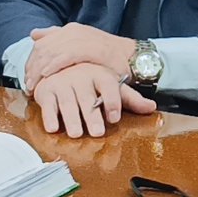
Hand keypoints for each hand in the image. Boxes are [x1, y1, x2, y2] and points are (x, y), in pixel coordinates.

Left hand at [24, 24, 133, 92]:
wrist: (131, 57)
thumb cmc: (106, 55)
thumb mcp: (80, 44)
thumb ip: (57, 37)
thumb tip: (34, 33)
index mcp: (70, 30)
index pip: (42, 43)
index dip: (31, 60)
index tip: (26, 77)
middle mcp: (74, 31)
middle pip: (43, 47)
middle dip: (32, 67)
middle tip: (27, 85)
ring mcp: (83, 38)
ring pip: (51, 51)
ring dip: (39, 69)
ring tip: (34, 85)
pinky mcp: (91, 48)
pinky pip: (66, 55)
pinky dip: (54, 65)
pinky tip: (47, 75)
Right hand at [29, 62, 154, 137]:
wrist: (60, 63)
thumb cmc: (90, 80)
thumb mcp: (111, 85)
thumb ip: (130, 98)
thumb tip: (152, 107)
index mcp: (100, 74)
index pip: (108, 86)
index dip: (112, 101)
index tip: (114, 117)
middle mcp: (81, 77)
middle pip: (87, 98)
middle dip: (92, 116)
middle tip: (97, 132)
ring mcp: (62, 82)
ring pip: (67, 103)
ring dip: (71, 119)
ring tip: (76, 133)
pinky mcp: (45, 90)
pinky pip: (47, 104)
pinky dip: (49, 116)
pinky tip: (53, 128)